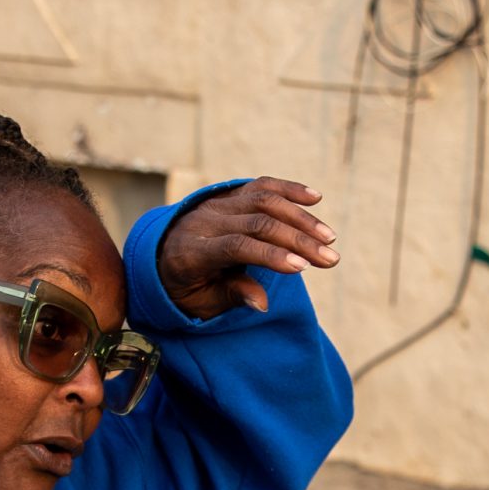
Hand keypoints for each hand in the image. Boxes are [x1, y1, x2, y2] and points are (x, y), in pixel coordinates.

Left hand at [155, 178, 338, 319]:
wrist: (157, 254)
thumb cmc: (184, 287)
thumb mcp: (199, 302)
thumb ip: (230, 296)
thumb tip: (262, 303)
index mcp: (191, 252)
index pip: (236, 246)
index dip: (270, 255)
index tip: (303, 266)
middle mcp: (204, 221)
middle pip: (257, 223)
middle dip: (298, 240)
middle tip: (331, 258)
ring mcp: (217, 203)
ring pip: (264, 201)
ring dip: (301, 218)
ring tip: (329, 237)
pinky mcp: (229, 195)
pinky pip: (261, 186)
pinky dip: (289, 189)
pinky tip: (316, 198)